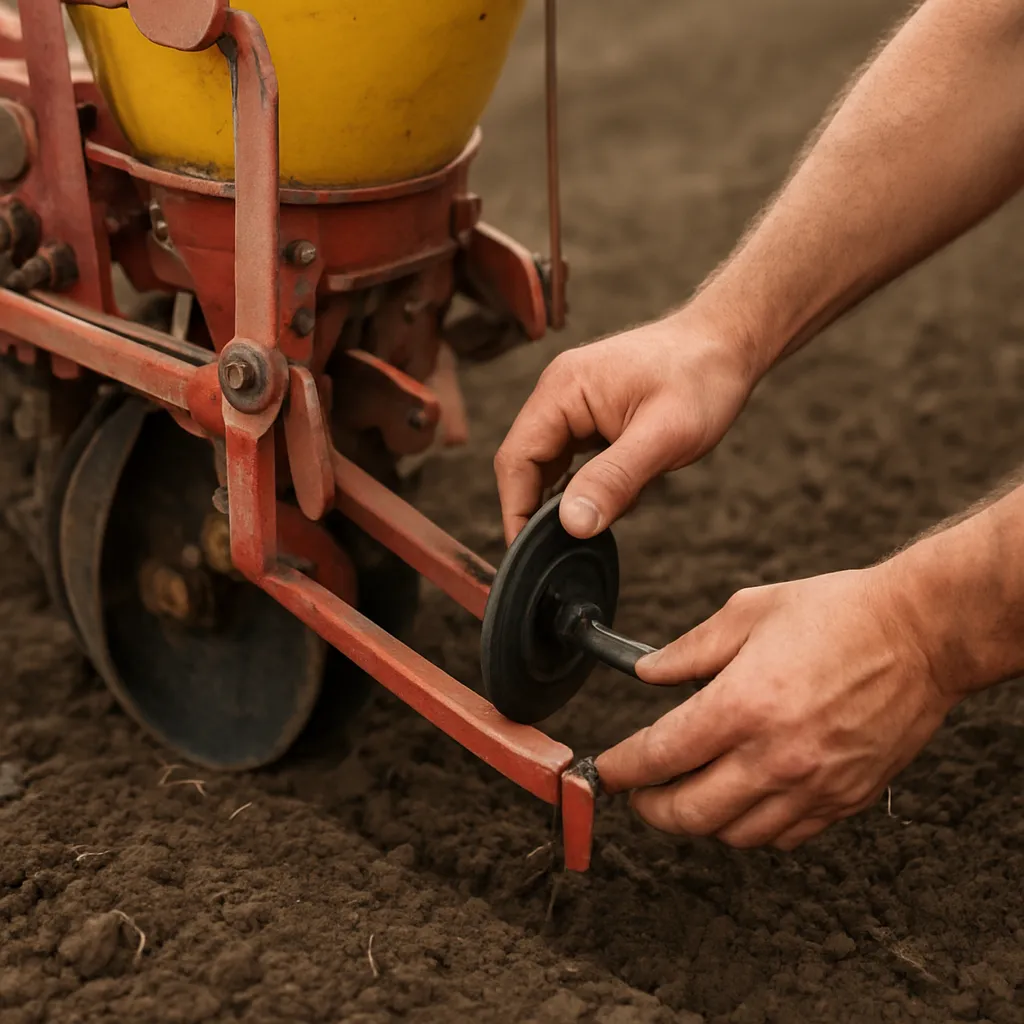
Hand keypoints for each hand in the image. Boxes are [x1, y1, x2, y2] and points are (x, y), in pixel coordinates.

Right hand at [493, 312, 758, 543]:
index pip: (517, 458)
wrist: (729, 343)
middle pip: (527, 464)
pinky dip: (588, 486)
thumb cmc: (702, 378)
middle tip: (569, 549)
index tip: (527, 554)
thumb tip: (572, 524)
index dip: (515, 510)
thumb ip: (614, 480)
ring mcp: (573, 403)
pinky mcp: (591, 415)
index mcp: (563, 389)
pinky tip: (619, 494)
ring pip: (550, 466)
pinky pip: (572, 460)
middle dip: (544, 509)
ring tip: (609, 511)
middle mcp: (559, 393)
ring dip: (570, 498)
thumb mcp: (664, 437)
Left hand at [595, 562, 956, 848]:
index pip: (660, 756)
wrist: (922, 633)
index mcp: (743, 705)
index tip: (604, 771)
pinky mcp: (846, 799)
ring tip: (690, 793)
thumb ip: (689, 650)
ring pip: (734, 835)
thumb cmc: (837, 614)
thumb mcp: (749, 612)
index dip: (621, 769)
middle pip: (689, 813)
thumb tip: (646, 673)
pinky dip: (752, 828)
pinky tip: (743, 800)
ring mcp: (814, 785)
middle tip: (640, 792)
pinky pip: (784, 837)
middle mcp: (775, 756)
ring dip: (700, 821)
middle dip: (650, 808)